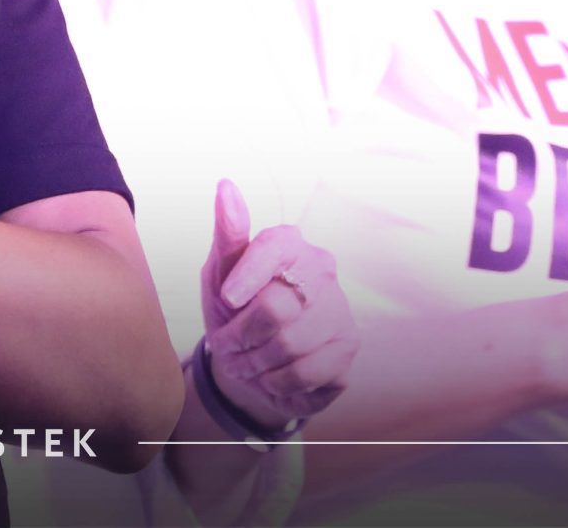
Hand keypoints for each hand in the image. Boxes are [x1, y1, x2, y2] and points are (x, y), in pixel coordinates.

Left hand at [199, 181, 355, 429]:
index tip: (227, 299)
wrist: (250, 364)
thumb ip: (228, 233)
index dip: (247, 277)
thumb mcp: (219, 272)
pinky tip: (272, 376)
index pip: (275, 248)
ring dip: (255, 363)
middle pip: (276, 308)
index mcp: (291, 243)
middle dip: (241, 334)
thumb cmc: (233, 309)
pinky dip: (277, 382)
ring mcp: (340, 311)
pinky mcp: (348, 350)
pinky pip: (306, 373)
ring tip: (248, 361)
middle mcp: (323, 271)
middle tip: (230, 344)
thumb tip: (226, 186)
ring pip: (290, 346)